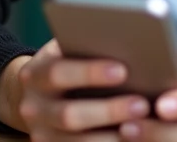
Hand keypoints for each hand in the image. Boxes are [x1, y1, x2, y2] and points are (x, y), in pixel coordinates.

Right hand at [0, 39, 151, 139]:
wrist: (39, 95)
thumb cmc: (67, 64)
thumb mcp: (67, 50)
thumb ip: (88, 47)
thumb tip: (129, 44)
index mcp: (35, 74)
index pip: (58, 72)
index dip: (89, 72)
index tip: (123, 70)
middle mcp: (33, 108)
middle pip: (69, 115)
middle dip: (108, 111)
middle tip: (142, 105)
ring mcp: (41, 134)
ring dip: (111, 138)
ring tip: (143, 127)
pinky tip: (132, 138)